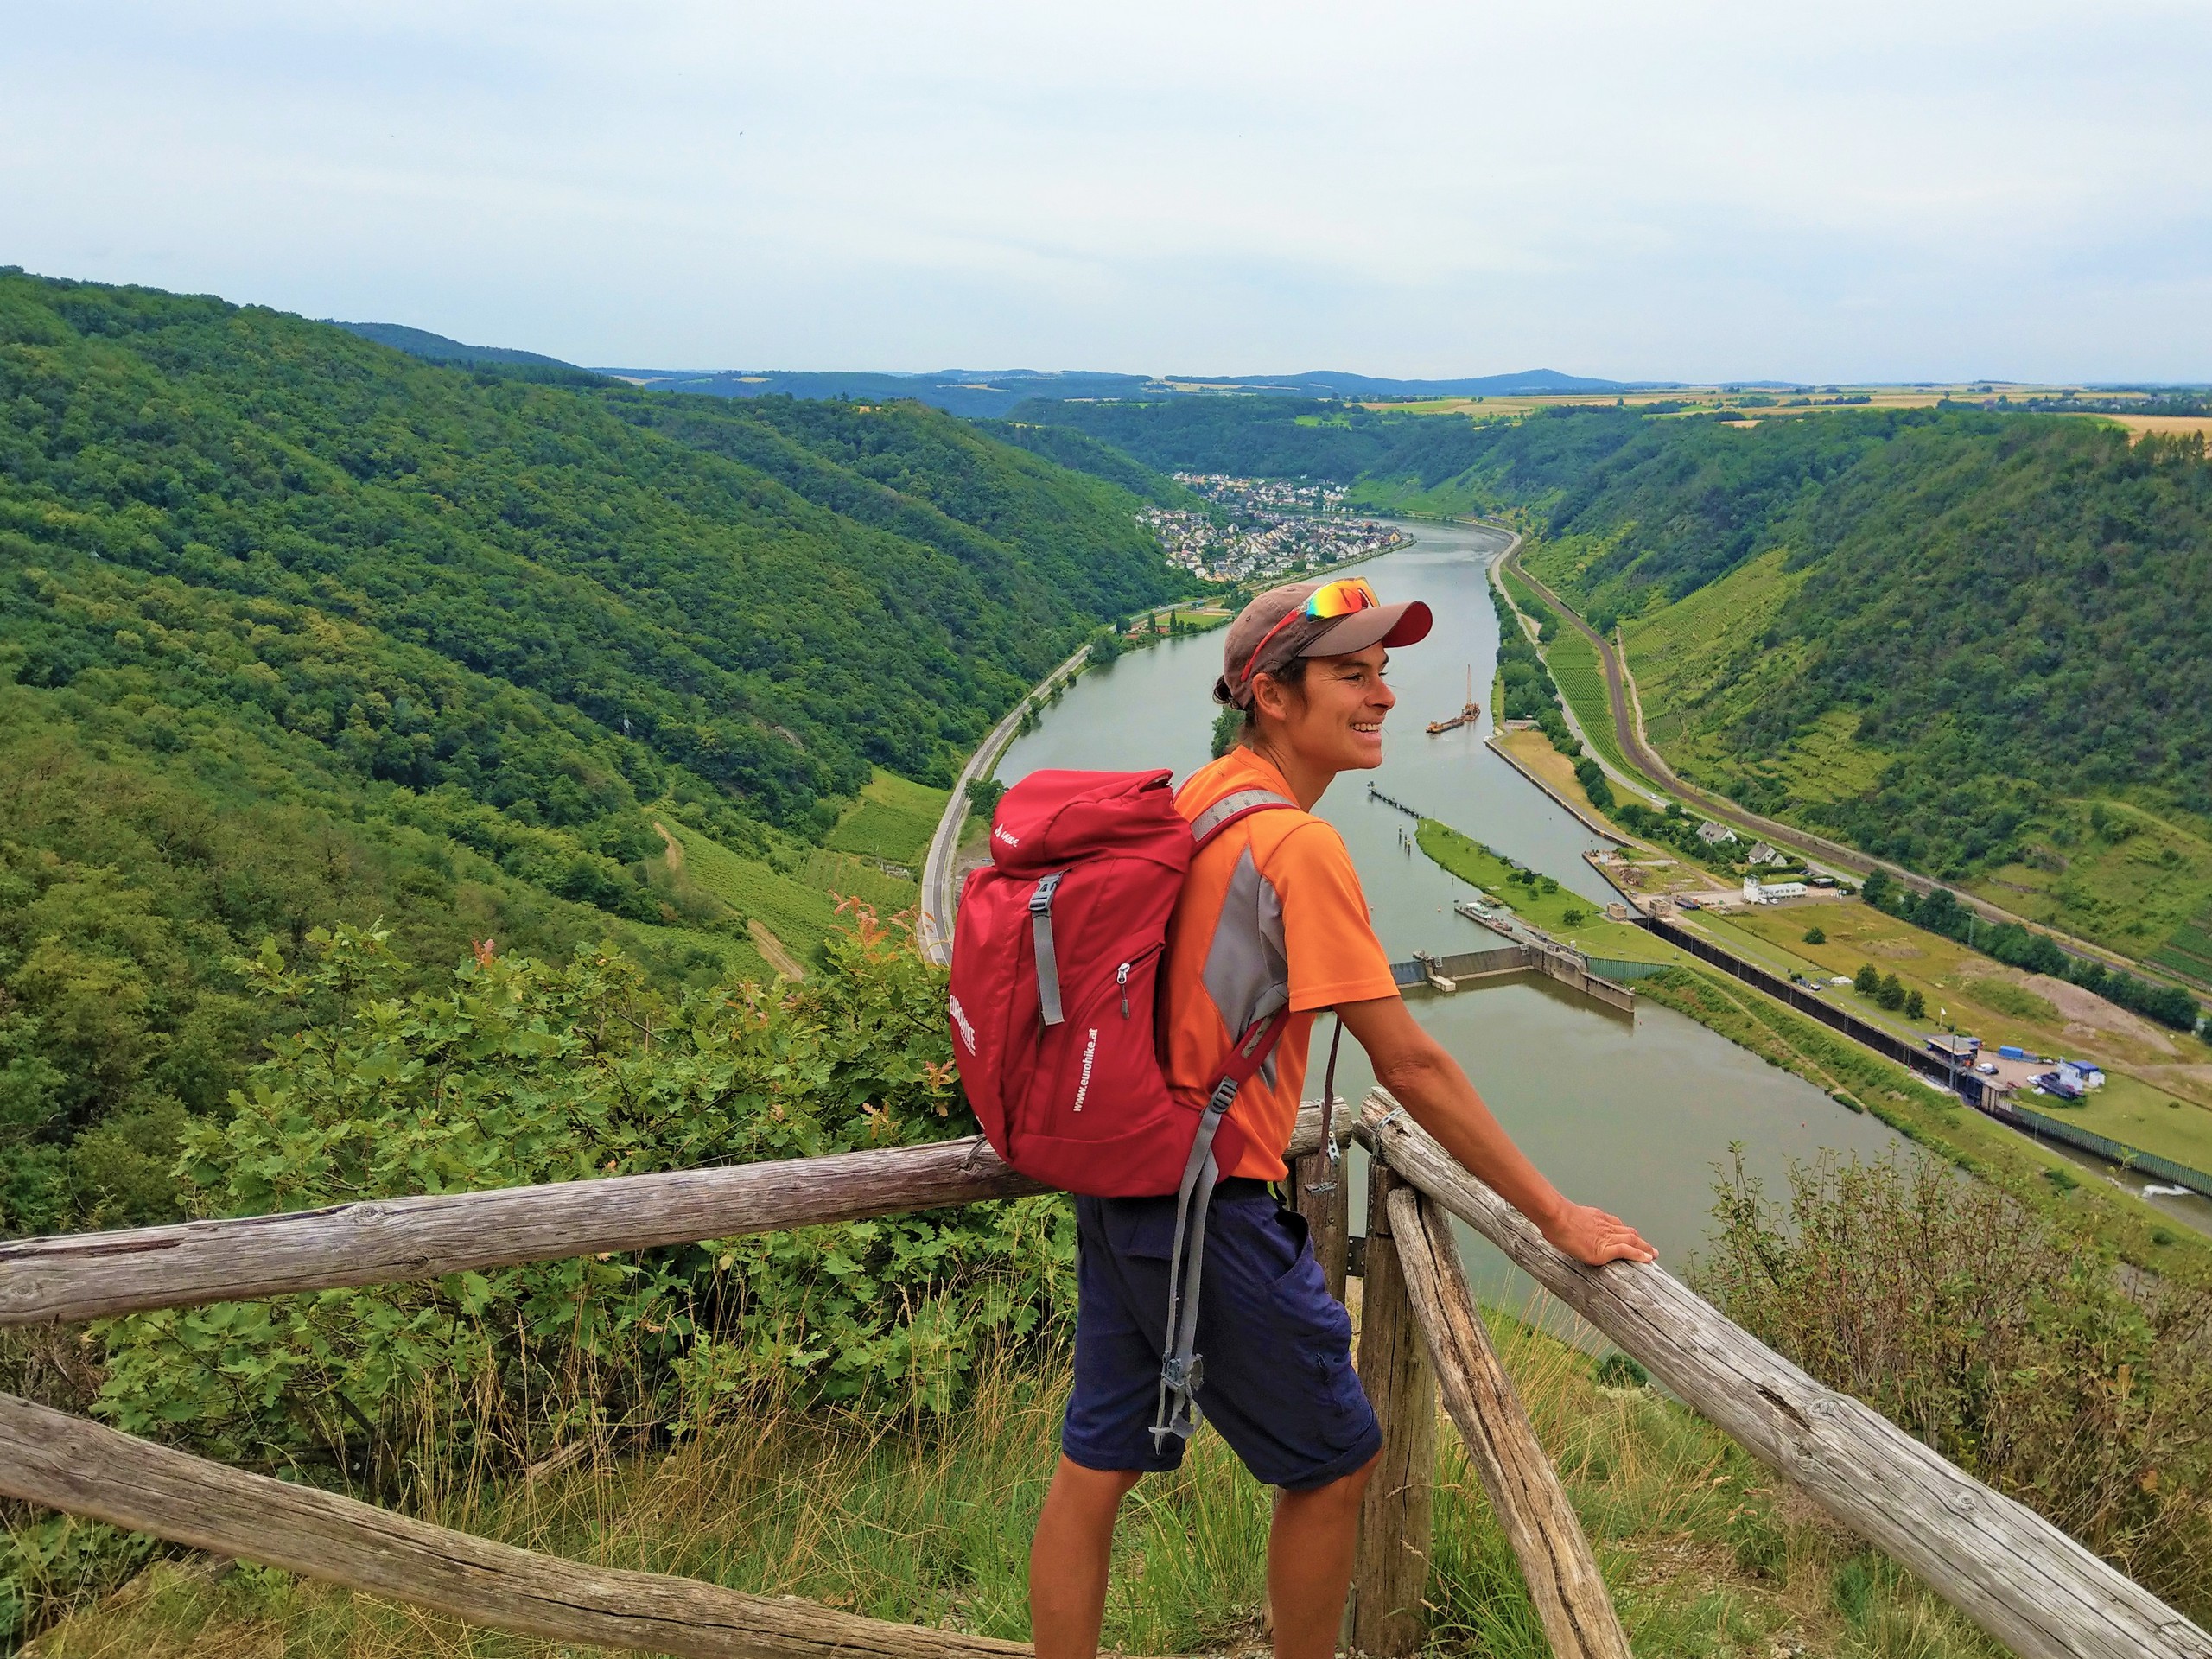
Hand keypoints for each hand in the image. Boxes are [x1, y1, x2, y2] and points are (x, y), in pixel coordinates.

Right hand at [1539, 1200, 1656, 1266]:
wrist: (1556, 1216)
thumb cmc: (1554, 1217)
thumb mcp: (1565, 1217)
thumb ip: (1569, 1224)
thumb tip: (1559, 1229)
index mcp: (1597, 1218)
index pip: (1616, 1225)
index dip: (1625, 1232)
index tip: (1631, 1236)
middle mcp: (1605, 1227)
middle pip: (1628, 1233)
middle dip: (1640, 1241)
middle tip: (1649, 1248)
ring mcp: (1606, 1238)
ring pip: (1632, 1241)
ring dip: (1644, 1248)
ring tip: (1653, 1255)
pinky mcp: (1604, 1250)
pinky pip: (1627, 1251)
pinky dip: (1639, 1255)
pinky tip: (1647, 1260)